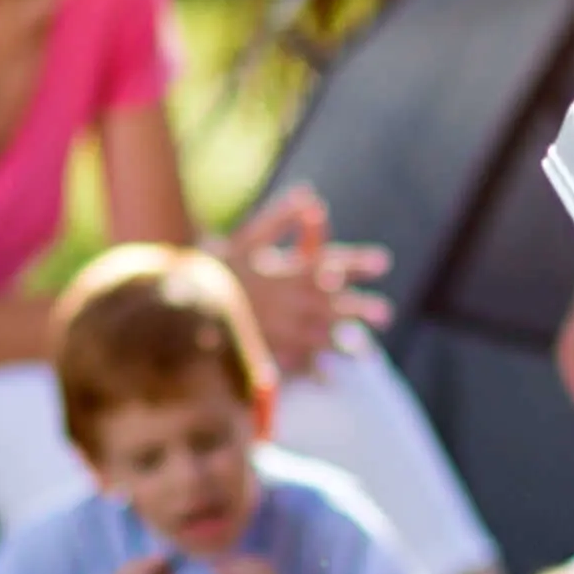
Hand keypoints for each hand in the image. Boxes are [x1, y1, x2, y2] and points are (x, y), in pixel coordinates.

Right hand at [226, 188, 385, 381]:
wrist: (187, 310)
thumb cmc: (218, 271)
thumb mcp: (247, 239)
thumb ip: (280, 218)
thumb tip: (309, 194)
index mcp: (288, 273)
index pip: (331, 264)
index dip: (358, 263)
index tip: (384, 262)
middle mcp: (291, 303)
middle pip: (333, 306)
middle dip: (360, 309)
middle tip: (386, 313)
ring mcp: (281, 331)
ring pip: (321, 338)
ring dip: (346, 345)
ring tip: (366, 353)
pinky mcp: (269, 353)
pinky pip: (297, 365)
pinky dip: (316, 373)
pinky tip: (331, 379)